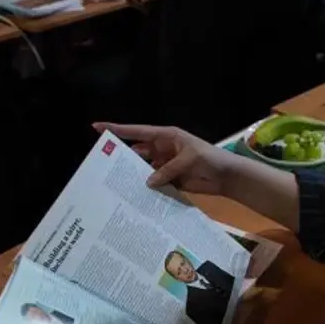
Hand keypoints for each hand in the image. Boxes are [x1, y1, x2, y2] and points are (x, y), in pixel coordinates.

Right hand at [94, 123, 236, 193]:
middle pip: (136, 152)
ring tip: (115, 184)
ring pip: (143, 169)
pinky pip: (154, 183)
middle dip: (122, 157)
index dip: (117, 130)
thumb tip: (147, 182)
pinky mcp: (170, 179)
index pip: (137, 132)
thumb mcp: (189, 159)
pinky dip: (146, 188)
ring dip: (133, 175)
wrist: (227, 176)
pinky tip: (134, 195)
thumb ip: (168, 170)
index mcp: (165, 136)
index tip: (97, 127)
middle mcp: (161, 149)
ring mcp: (165, 165)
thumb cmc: (210, 158)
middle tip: (103, 165)